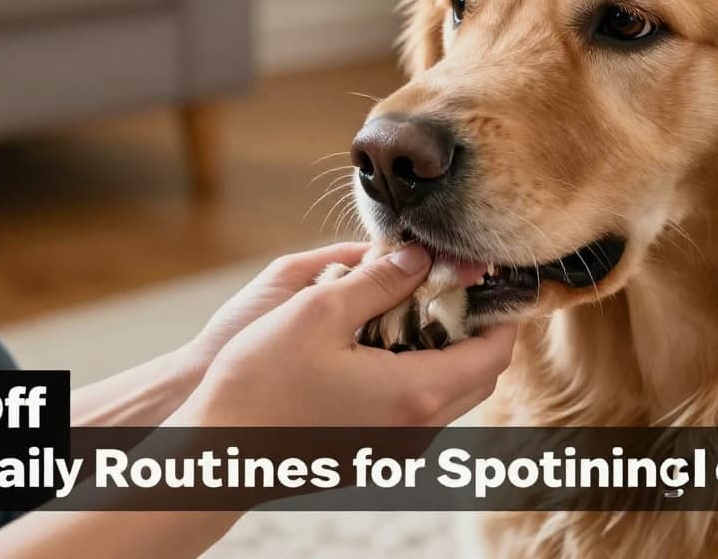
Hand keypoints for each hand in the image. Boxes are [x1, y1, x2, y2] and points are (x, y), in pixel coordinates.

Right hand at [171, 245, 517, 426]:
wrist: (218, 450)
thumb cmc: (260, 378)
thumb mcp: (319, 309)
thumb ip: (380, 280)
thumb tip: (422, 257)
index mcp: (415, 393)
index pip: (493, 353)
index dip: (499, 312)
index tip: (483, 278)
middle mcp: (416, 430)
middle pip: (478, 378)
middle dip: (472, 331)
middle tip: (444, 289)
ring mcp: (395, 450)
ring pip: (447, 398)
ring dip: (442, 355)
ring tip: (405, 315)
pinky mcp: (373, 459)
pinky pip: (416, 415)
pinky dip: (415, 379)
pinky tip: (375, 352)